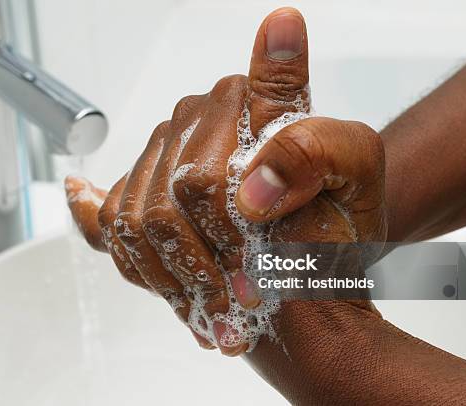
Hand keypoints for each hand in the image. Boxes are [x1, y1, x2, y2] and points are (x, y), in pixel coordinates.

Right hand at [65, 7, 385, 355]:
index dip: (226, 233)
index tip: (249, 277)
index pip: (204, 180)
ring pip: (136, 226)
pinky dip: (128, 257)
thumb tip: (253, 182)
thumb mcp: (355, 172)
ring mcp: (160, 155)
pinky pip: (111, 222)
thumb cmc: (336, 212)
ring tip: (213, 305)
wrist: (315, 246)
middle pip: (167, 207)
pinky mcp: (142, 190)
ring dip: (173, 279)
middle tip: (238, 298)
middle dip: (202, 266)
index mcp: (240, 103)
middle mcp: (193, 121)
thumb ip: (313, 152)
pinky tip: (126, 252)